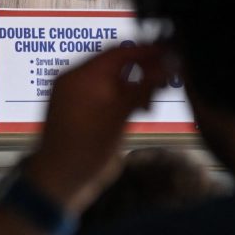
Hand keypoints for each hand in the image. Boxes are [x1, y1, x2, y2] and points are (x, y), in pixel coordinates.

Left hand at [28, 42, 172, 212]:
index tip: (172, 53)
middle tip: (169, 78)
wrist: (62, 182)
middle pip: (118, 65)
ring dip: (138, 86)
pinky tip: (142, 109)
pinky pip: (111, 96)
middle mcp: (77, 83)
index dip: (147, 52)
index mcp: (78, 77)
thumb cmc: (83, 151)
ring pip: (117, 81)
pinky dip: (128, 99)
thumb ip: (143, 87)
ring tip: (152, 101)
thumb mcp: (117, 116)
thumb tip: (167, 65)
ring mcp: (81, 98)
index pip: (117, 53)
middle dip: (144, 71)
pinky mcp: (88, 113)